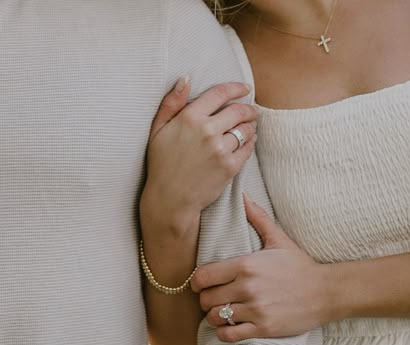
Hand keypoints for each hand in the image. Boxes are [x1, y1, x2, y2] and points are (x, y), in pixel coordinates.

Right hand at [142, 78, 258, 227]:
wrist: (170, 199)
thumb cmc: (161, 165)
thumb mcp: (157, 130)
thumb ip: (171, 103)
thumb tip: (185, 79)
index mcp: (189, 117)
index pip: (220, 93)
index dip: (236, 88)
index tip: (245, 88)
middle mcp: (207, 130)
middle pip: (237, 111)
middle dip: (249, 108)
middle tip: (253, 110)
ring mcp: (219, 149)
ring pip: (245, 129)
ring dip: (250, 126)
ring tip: (251, 126)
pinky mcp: (229, 167)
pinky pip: (247, 149)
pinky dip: (250, 143)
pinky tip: (249, 141)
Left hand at [192, 195, 330, 339]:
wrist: (327, 292)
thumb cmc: (300, 266)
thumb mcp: (279, 240)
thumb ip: (258, 218)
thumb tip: (243, 196)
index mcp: (246, 265)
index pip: (203, 276)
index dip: (197, 283)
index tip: (201, 285)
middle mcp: (247, 287)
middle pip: (206, 299)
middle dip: (206, 300)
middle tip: (214, 300)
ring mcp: (255, 309)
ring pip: (215, 317)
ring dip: (215, 317)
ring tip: (222, 313)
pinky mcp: (263, 328)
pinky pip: (229, 334)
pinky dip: (224, 333)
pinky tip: (230, 326)